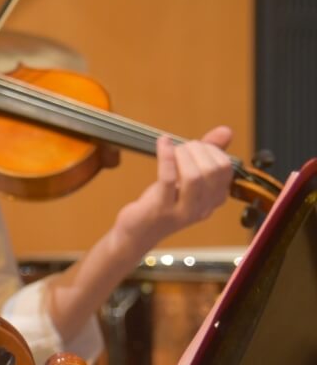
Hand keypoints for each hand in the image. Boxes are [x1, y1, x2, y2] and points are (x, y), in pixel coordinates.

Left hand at [114, 126, 233, 254]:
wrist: (137, 233)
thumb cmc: (162, 203)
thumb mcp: (186, 179)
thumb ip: (207, 154)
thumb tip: (226, 131)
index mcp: (214, 199)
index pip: (226, 169)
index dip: (211, 150)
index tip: (195, 146)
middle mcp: (203, 206)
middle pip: (213, 171)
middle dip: (197, 150)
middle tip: (182, 147)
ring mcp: (182, 210)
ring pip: (194, 177)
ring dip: (182, 155)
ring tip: (172, 148)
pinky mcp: (161, 208)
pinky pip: (168, 179)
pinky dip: (166, 156)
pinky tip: (162, 143)